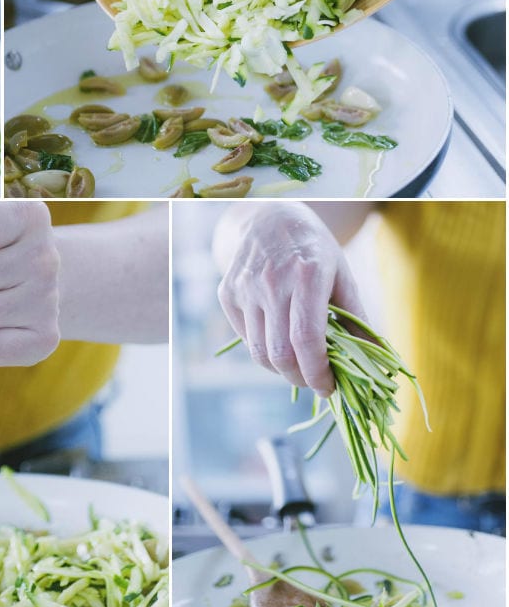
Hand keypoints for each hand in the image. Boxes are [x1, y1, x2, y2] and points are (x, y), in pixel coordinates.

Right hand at [215, 204, 365, 396]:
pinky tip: (277, 340)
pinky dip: (262, 349)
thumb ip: (358, 319)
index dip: (318, 373)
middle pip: (280, 353)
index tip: (329, 387)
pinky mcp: (227, 291)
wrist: (270, 218)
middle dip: (300, 378)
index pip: (307, 340)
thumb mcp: (343, 276)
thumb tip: (379, 361)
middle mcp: (271, 281)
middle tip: (315, 381)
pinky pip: (244, 336)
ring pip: (258, 350)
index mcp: (307, 276)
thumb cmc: (313, 250)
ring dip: (280, 369)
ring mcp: (245, 286)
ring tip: (297, 364)